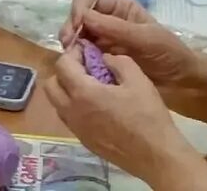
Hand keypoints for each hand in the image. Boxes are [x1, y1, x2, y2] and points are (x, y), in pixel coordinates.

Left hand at [44, 46, 206, 183]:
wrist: (155, 156)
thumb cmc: (147, 116)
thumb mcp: (138, 80)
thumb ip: (118, 62)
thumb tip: (104, 58)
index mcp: (83, 93)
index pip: (62, 65)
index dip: (73, 53)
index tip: (87, 50)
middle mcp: (72, 111)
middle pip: (51, 85)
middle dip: (64, 71)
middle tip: (86, 67)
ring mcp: (76, 129)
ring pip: (57, 103)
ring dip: (66, 90)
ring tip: (91, 86)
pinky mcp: (83, 141)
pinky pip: (68, 118)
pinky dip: (74, 106)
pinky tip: (97, 106)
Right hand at [59, 0, 198, 87]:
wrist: (181, 83)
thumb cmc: (169, 54)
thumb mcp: (146, 38)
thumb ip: (116, 28)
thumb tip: (84, 17)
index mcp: (120, 8)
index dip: (79, 6)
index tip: (78, 25)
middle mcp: (107, 20)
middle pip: (78, 14)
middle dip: (70, 26)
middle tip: (69, 46)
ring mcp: (102, 41)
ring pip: (76, 34)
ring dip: (70, 43)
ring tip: (72, 58)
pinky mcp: (100, 60)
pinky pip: (81, 54)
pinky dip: (75, 58)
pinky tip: (78, 68)